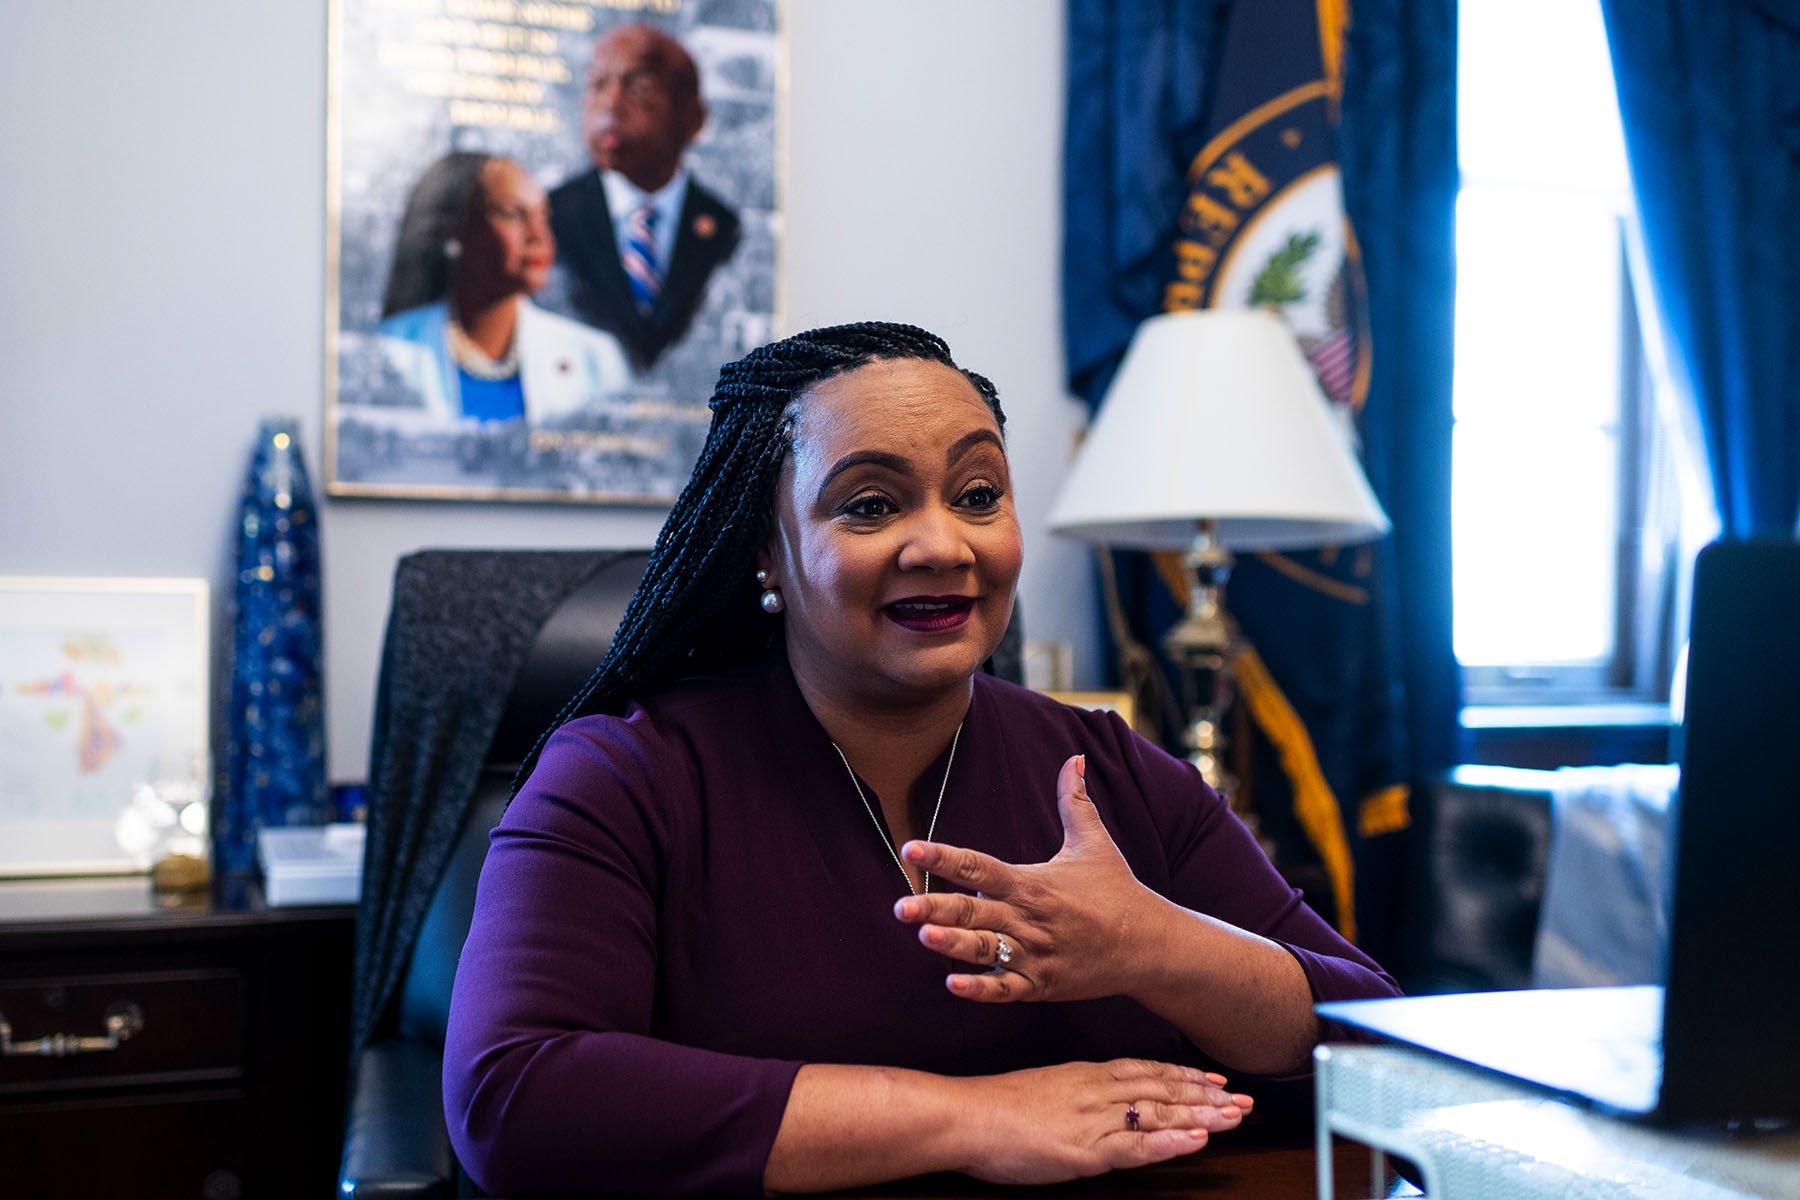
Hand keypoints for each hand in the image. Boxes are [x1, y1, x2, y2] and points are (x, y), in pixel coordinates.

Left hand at [894, 754, 1166, 1002]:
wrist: (1150, 944)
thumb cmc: (1117, 890)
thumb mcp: (1094, 841)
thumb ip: (1074, 801)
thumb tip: (1074, 756)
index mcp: (1033, 882)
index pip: (980, 865)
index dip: (943, 857)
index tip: (911, 849)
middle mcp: (1030, 917)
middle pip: (975, 910)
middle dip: (935, 907)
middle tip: (899, 906)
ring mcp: (1036, 954)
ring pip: (986, 950)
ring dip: (953, 944)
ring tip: (922, 935)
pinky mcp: (1043, 984)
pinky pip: (1007, 989)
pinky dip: (981, 989)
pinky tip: (953, 984)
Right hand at [960, 1058, 1252, 1184]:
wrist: (963, 1116)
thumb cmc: (993, 1106)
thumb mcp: (1042, 1087)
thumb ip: (1074, 1093)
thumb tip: (1093, 1100)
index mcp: (1086, 1075)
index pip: (1146, 1072)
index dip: (1184, 1076)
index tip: (1215, 1078)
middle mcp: (1096, 1092)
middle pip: (1162, 1091)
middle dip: (1206, 1096)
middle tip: (1243, 1099)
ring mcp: (1092, 1119)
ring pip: (1158, 1115)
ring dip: (1200, 1115)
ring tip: (1234, 1117)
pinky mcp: (1084, 1150)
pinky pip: (1136, 1147)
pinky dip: (1169, 1144)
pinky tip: (1195, 1141)